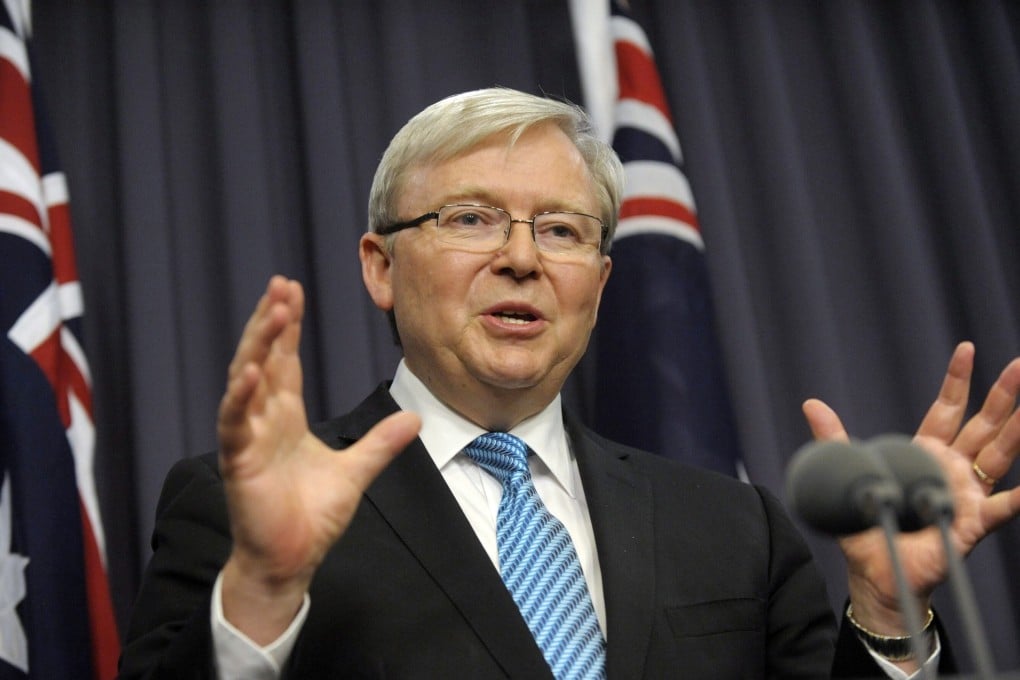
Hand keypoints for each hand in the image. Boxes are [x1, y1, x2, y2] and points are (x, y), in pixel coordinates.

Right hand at [216, 276, 420, 643]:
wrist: (291, 559)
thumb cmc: (312, 516)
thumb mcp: (356, 471)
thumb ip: (380, 443)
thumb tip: (415, 419)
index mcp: (286, 418)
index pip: (285, 361)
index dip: (288, 326)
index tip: (292, 289)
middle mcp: (264, 420)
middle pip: (264, 358)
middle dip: (272, 321)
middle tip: (281, 283)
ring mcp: (249, 438)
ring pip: (247, 380)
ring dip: (257, 345)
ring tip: (273, 311)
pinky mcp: (239, 461)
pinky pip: (235, 423)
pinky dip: (240, 397)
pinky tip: (250, 370)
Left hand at [803, 342, 1019, 637]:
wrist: (875, 570)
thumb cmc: (868, 522)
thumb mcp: (849, 473)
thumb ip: (835, 439)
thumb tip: (811, 404)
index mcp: (925, 452)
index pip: (947, 409)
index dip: (958, 381)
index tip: (967, 349)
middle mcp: (953, 468)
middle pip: (983, 425)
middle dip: (1002, 396)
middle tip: (1019, 366)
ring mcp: (967, 493)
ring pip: (999, 455)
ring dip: (1017, 431)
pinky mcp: (972, 522)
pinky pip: (1003, 507)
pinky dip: (1019, 497)